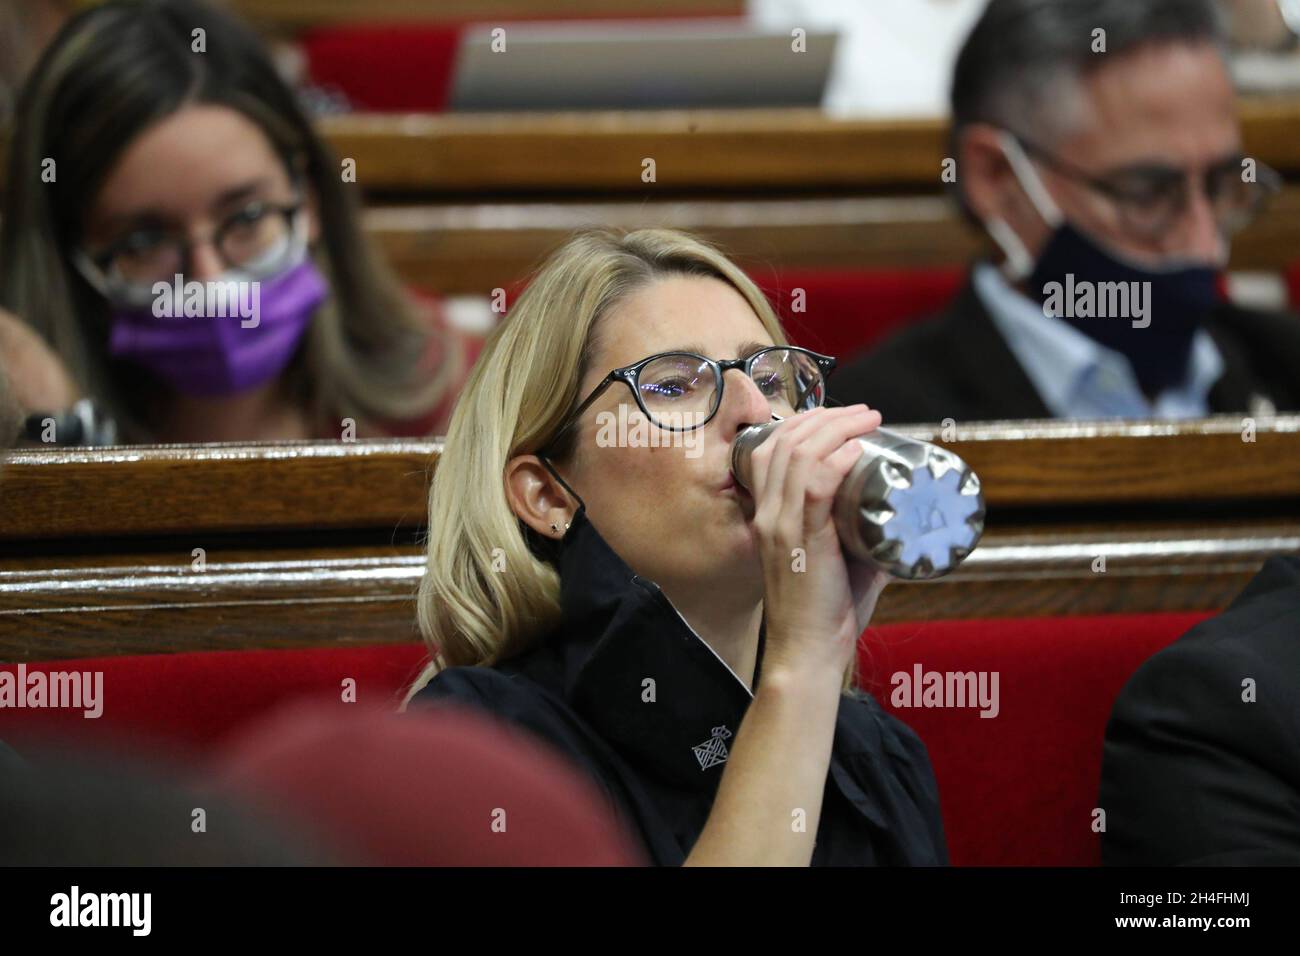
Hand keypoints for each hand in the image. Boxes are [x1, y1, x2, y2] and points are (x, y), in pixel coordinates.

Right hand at [745, 404, 889, 678]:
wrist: (808, 651)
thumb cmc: (825, 613)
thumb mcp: (841, 562)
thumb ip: (864, 538)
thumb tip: (900, 518)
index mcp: (768, 515)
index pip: (770, 450)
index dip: (804, 423)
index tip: (841, 418)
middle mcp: (768, 514)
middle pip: (785, 442)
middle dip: (827, 416)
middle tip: (864, 414)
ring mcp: (781, 526)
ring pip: (799, 455)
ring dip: (837, 429)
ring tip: (867, 421)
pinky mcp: (801, 541)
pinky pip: (813, 487)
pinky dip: (835, 461)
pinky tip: (856, 450)